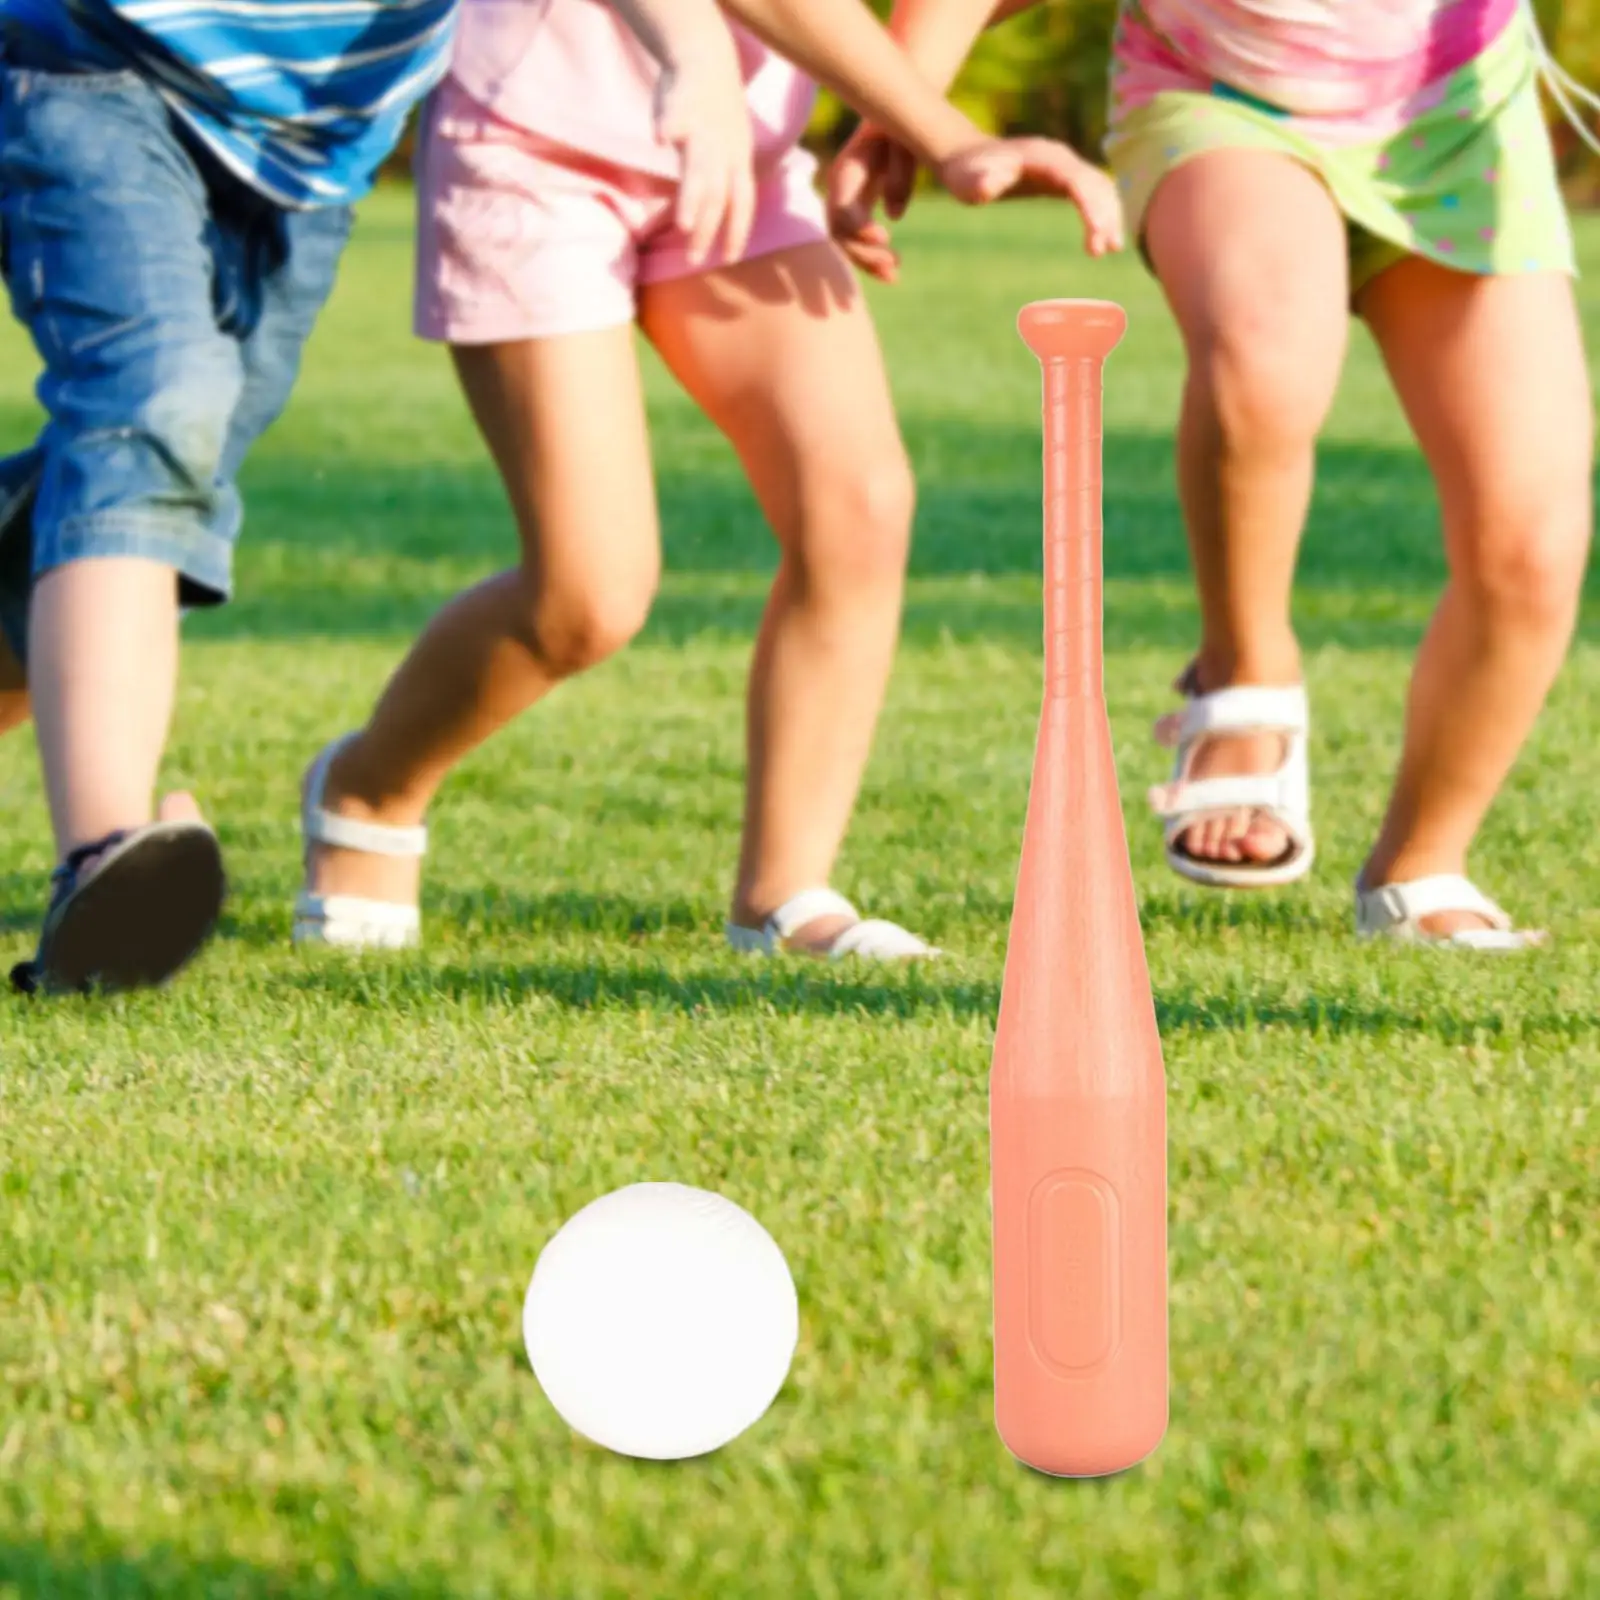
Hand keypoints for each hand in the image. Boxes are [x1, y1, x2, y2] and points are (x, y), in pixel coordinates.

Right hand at [654, 32, 757, 266]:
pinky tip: (660, 139)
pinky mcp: (682, 101)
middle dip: (708, 229)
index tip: (728, 260)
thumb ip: (721, 183)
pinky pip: (676, 113)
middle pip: (718, 195)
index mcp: (738, 161)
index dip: (738, 231)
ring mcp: (704, 126)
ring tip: (686, 223)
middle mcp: (725, 148)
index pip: (743, 203)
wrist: (707, 57)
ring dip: (694, 196)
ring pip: (701, 165)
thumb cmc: (715, 113)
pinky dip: (671, 124)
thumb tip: (711, 222)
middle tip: (693, 259)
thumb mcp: (730, 149)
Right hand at [825, 122, 918, 283]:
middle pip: (839, 232)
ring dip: (867, 261)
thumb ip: (902, 169)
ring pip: (846, 241)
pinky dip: (872, 256)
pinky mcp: (861, 203)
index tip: (886, 237)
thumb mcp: (910, 138)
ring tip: (895, 274)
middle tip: (894, 266)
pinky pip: (857, 238)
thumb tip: (895, 214)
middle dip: (863, 254)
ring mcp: (849, 195)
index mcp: (849, 166)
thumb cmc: (911, 117)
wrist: (907, 100)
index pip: (840, 209)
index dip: (858, 230)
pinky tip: (894, 270)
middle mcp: (842, 184)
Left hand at [935, 137, 1125, 256]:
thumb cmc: (966, 172)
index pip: (1076, 180)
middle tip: (1108, 250)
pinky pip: (1092, 192)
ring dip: (1109, 215)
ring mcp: (1063, 165)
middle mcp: (1058, 157)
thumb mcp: (966, 181)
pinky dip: (1102, 212)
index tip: (1097, 234)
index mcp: (1042, 157)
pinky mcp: (1062, 177)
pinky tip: (1104, 238)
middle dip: (1105, 214)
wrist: (966, 156)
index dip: (1091, 206)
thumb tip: (989, 186)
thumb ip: (979, 183)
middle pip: (1094, 183)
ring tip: (1111, 249)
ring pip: (1099, 187)